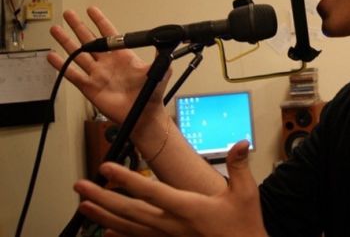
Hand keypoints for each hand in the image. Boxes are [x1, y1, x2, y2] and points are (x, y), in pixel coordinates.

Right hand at [47, 6, 169, 132]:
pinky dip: (62, 65)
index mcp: (123, 56)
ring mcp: (97, 74)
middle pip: (89, 40)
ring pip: (78, 54)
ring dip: (66, 42)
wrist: (142, 115)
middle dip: (78, 26)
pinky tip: (52, 56)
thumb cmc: (150, 94)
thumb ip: (161, 57)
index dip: (100, 21)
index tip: (91, 10)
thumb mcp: (159, 72)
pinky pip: (73, 74)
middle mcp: (107, 63)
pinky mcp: (89, 87)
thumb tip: (165, 42)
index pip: (109, 34)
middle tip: (68, 14)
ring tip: (56, 29)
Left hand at [74, 141, 265, 236]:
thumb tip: (241, 143)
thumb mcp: (246, 194)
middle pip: (130, 211)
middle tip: (80, 186)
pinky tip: (105, 231)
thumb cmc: (244, 226)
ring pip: (128, 227)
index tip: (106, 167)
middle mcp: (172, 225)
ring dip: (103, 216)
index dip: (126, 179)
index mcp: (188, 208)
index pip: (150, 191)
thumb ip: (239, 166)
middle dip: (102, 198)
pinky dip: (120, 235)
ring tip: (83, 206)